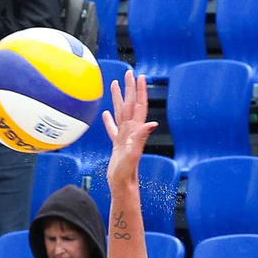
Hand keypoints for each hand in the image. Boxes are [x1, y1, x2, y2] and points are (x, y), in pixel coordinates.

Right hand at [103, 69, 151, 184]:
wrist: (122, 185)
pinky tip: (106, 114)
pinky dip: (109, 120)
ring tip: (115, 84)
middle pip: (129, 104)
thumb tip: (152, 123)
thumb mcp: (133, 154)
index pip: (138, 106)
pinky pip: (112, 129)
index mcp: (134, 131)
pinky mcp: (117, 145)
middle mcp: (130, 131)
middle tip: (128, 72)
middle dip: (129, 88)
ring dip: (118, 99)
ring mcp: (123, 137)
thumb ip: (141, 138)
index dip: (139, 91)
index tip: (139, 76)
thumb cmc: (126, 172)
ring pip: (120, 113)